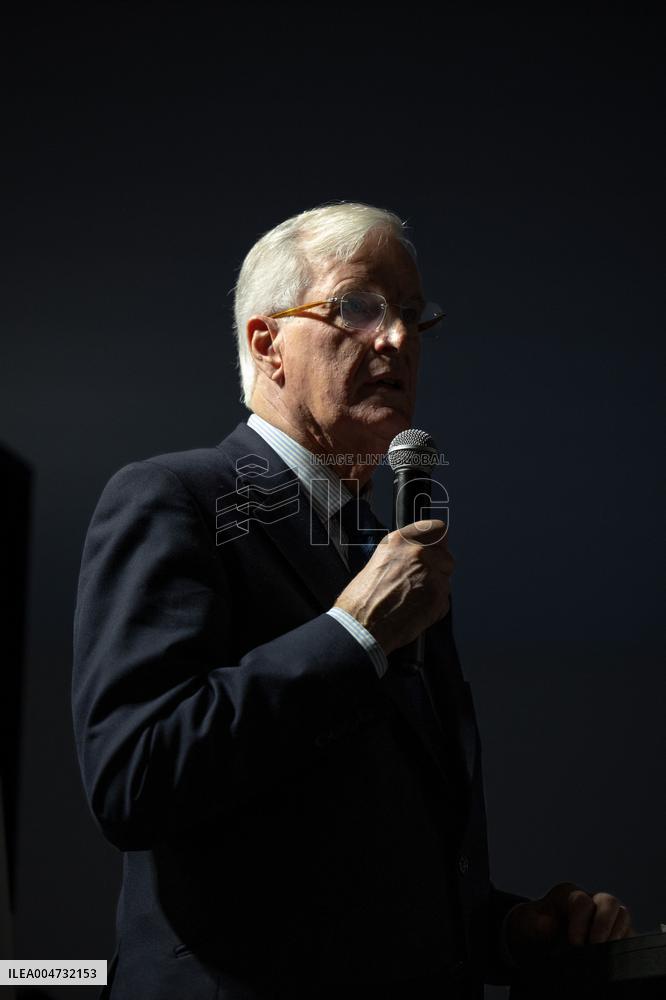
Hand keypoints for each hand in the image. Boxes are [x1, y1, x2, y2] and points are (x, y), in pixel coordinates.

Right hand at [333, 519, 453, 655]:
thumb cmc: (361, 600)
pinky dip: (434, 607)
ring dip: (435, 588)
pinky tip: (414, 611)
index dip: (437, 542)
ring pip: (446, 579)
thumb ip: (403, 554)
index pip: (436, 529)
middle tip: (422, 581)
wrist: (361, 626)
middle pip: (446, 556)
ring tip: (412, 599)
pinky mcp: (439, 598)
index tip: (436, 549)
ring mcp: (431, 575)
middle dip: (438, 569)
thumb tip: (418, 556)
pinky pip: (444, 600)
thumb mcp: (379, 561)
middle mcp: (418, 553)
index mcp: (400, 541)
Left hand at [506, 882, 635, 965]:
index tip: (575, 943)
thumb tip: (548, 923)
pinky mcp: (615, 933)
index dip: (580, 921)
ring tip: (606, 954)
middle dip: (604, 924)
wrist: (539, 938)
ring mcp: (605, 916)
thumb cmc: (534, 927)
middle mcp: (591, 900)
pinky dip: (625, 944)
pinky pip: (628, 934)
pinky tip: (613, 957)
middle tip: (596, 946)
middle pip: (608, 902)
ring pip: (622, 916)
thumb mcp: (527, 923)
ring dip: (617, 934)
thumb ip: (535, 922)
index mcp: (568, 894)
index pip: (582, 901)